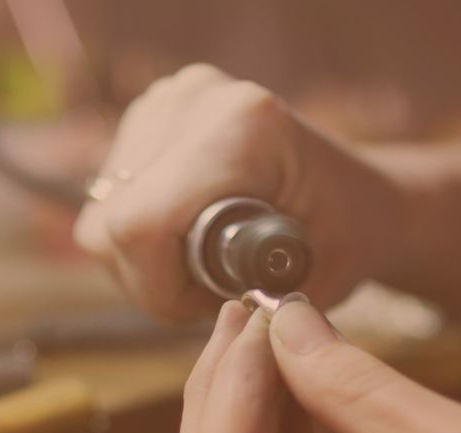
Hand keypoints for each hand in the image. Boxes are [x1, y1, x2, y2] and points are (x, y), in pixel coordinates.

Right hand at [74, 64, 404, 319]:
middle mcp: (196, 97)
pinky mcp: (150, 112)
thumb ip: (244, 300)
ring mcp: (168, 99)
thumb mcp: (311, 285)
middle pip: (111, 223)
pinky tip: (186, 235)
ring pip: (102, 215)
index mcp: (244, 128)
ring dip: (143, 260)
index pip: (141, 224)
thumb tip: (179, 307)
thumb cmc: (345, 241)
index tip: (204, 306)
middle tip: (209, 290)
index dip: (158, 287)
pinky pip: (109, 197)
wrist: (358, 196)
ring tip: (204, 263)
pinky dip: (140, 233)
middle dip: (151, 278)